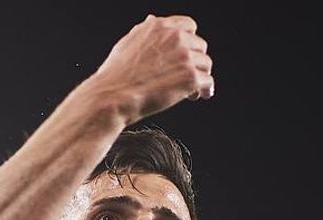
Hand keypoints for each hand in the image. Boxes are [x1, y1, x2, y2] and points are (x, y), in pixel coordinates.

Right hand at [93, 14, 214, 123]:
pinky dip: (205, 90)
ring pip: (205, 64)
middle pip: (200, 45)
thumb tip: (151, 20)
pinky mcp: (190, 77)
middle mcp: (175, 38)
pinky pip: (208, 82)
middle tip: (186, 75)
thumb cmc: (116, 75)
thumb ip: (144, 31)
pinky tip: (199, 95)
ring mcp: (185, 57)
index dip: (189, 41)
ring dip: (200, 75)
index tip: (187, 53)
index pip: (188, 26)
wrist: (114, 96)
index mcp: (160, 27)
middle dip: (195, 60)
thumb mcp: (127, 42)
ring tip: (192, 88)